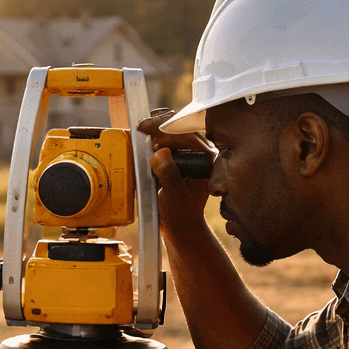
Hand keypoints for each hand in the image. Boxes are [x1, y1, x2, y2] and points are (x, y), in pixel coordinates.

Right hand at [138, 113, 214, 236]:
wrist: (180, 224)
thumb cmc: (180, 213)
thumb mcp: (173, 196)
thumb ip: (169, 174)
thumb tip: (159, 153)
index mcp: (205, 161)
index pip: (188, 135)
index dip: (167, 128)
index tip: (148, 128)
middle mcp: (200, 154)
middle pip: (183, 127)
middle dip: (161, 124)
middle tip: (142, 127)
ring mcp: (190, 154)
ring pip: (176, 130)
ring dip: (159, 127)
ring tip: (144, 130)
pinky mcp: (180, 156)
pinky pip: (170, 139)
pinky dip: (157, 135)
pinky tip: (148, 134)